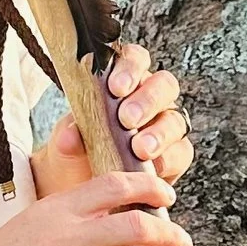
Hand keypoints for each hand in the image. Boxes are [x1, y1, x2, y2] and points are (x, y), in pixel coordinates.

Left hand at [27, 42, 192, 198]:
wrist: (83, 185)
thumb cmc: (78, 153)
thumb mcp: (65, 144)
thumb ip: (67, 137)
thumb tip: (70, 136)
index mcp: (124, 82)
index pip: (135, 60)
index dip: (130, 68)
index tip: (116, 87)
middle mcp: (149, 99)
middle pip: (163, 85)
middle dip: (147, 100)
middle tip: (127, 118)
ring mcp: (165, 126)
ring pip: (175, 119)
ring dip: (159, 132)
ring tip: (140, 148)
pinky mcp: (175, 155)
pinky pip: (181, 151)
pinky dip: (168, 158)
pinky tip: (153, 167)